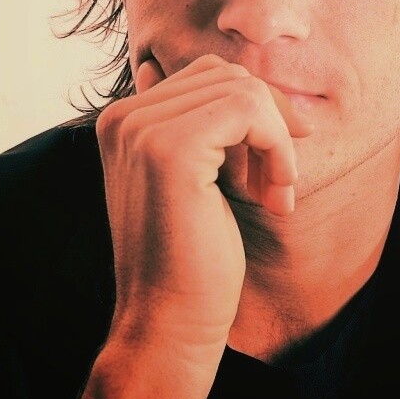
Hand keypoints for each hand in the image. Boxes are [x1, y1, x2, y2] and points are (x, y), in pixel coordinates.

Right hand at [95, 53, 312, 351]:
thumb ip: (200, 127)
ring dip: (277, 142)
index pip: (207, 76)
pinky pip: (250, 109)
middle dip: (269, 124)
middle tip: (276, 184)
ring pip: (244, 90)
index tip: (272, 166)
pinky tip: (274, 195)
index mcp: (122, 120)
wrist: (168, 322)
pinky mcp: (171, 148)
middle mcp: (123, 117)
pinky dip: (276, 147)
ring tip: (274, 193)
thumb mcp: (194, 178)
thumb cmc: (190, 258)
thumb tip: (238, 82)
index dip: (255, 114)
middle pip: (228, 76)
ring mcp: (142, 129)